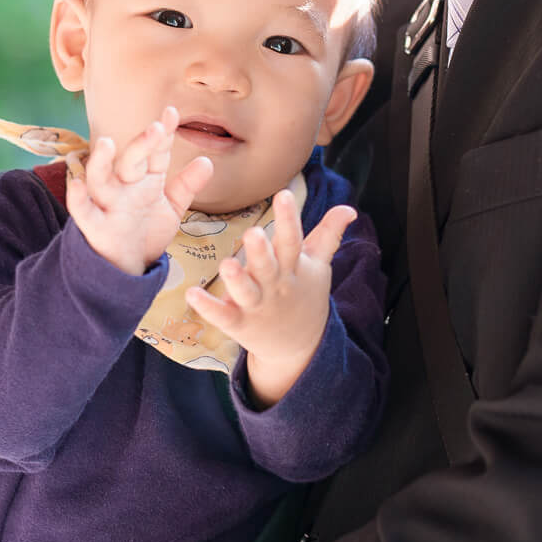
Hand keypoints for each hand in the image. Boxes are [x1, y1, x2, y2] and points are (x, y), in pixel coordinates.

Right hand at [66, 106, 213, 275]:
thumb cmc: (146, 231)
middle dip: (142, 144)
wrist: (128, 267)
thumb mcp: (171, 208)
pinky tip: (78, 183)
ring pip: (100, 179)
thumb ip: (187, 185)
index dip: (164, 133)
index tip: (172, 113)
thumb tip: (207, 161)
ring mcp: (108, 204)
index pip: (155, 152)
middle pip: (131, 161)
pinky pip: (83, 211)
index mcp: (145, 179)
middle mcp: (125, 186)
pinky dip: (78, 198)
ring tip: (106, 144)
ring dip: (101, 162)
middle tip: (157, 128)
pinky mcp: (96, 226)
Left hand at [186, 188, 357, 405]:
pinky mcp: (240, 324)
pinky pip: (223, 316)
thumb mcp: (319, 266)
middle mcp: (276, 286)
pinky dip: (208, 307)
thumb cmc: (305, 296)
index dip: (289, 219)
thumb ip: (328, 235)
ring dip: (237, 280)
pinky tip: (192, 294)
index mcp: (294, 268)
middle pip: (269, 267)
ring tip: (226, 264)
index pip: (293, 241)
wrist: (299, 347)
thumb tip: (349, 208)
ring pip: (247, 292)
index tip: (283, 194)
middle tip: (253, 233)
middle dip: (262, 251)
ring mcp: (258, 306)